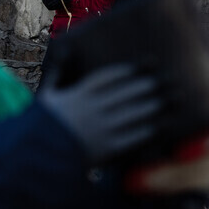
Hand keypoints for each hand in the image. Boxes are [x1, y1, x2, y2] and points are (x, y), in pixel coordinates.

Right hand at [38, 63, 165, 162]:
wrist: (35, 159)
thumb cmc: (38, 127)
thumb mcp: (45, 96)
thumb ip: (57, 73)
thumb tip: (65, 49)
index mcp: (78, 94)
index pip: (109, 77)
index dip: (129, 71)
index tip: (145, 65)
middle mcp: (93, 109)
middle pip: (127, 93)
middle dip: (149, 85)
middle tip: (167, 79)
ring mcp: (101, 128)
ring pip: (134, 113)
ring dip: (155, 105)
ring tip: (172, 98)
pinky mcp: (107, 148)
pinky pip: (132, 137)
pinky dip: (148, 130)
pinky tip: (161, 125)